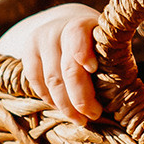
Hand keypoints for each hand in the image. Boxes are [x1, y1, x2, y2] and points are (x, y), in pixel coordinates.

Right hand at [0, 3, 103, 119]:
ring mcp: (40, 41)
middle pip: (67, 68)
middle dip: (81, 97)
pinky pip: (36, 82)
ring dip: (66, 105)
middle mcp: (57, 30)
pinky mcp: (27, 53)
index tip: (93, 69)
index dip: (83, 52)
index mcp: (81, 24)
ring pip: (51, 80)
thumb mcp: (102, 44)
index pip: (78, 36)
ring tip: (80, 119)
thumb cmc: (92, 43)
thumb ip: (108, 61)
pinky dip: (50, 99)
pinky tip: (61, 109)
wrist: (62, 26)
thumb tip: (116, 96)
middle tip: (94, 114)